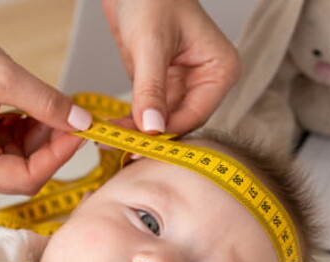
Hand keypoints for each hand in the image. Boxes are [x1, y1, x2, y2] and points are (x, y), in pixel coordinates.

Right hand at [0, 6, 91, 193]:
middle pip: (26, 172)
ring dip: (43, 134)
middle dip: (52, 145)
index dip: (59, 157)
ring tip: (51, 105)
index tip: (82, 131)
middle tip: (74, 117)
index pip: (27, 179)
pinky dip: (29, 128)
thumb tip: (83, 122)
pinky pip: (13, 144)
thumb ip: (48, 104)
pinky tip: (33, 107)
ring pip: (23, 158)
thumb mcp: (4, 78)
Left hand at [101, 0, 239, 134]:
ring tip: (109, 141)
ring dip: (137, 134)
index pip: (195, 114)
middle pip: (180, 123)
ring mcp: (184, 87)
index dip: (166, 132)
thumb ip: (151, 89)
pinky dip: (132, 123)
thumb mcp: (151, 44)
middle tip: (119, 149)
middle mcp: (206, 82)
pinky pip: (149, 114)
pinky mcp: (162, 88)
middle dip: (150, 137)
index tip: (137, 146)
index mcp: (220, 70)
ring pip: (163, 123)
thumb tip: (152, 128)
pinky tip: (112, 131)